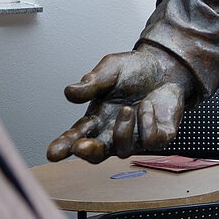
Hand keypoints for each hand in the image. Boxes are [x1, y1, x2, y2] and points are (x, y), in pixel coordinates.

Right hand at [45, 43, 199, 162]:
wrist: (165, 65)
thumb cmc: (134, 70)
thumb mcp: (110, 70)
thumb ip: (91, 83)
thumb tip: (69, 92)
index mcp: (97, 119)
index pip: (76, 136)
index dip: (64, 146)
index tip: (53, 153)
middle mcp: (113, 132)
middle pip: (96, 153)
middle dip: (87, 152)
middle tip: (80, 147)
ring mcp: (136, 138)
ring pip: (123, 150)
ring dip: (122, 130)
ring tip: (126, 108)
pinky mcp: (159, 138)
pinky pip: (150, 141)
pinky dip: (147, 123)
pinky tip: (147, 105)